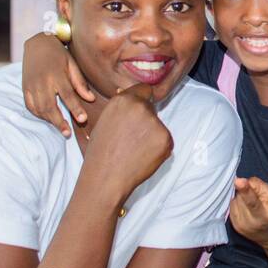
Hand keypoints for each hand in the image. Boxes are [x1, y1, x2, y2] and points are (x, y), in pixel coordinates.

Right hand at [23, 32, 96, 138]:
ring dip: (49, 120)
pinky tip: (47, 118)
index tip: (82, 119)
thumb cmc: (59, 54)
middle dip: (59, 122)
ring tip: (60, 127)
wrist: (37, 44)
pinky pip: (30, 106)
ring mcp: (32, 86)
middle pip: (50, 106)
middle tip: (67, 133)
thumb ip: (80, 83)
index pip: (68, 95)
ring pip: (39, 109)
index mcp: (57, 75)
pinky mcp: (25, 88)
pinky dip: (38, 114)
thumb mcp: (72, 64)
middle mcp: (43, 82)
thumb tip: (90, 99)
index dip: (75, 108)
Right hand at [83, 84, 173, 206]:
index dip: (142, 100)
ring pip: (159, 125)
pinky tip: (143, 157)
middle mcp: (141, 107)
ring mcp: (155, 123)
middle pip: (151, 108)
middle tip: (131, 139)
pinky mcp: (166, 139)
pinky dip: (159, 149)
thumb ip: (121, 108)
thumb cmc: (101, 152)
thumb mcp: (105, 121)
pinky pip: (166, 140)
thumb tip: (132, 97)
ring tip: (134, 150)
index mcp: (123, 100)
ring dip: (152, 135)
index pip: (144, 89)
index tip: (140, 110)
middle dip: (146, 120)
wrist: (106, 178)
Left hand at [228, 176, 267, 246]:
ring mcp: (247, 225)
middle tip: (239, 181)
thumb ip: (263, 188)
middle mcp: (260, 220)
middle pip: (252, 203)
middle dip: (245, 191)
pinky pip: (233, 205)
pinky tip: (244, 206)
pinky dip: (237, 201)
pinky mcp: (237, 226)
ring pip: (239, 198)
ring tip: (251, 198)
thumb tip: (245, 180)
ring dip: (242, 193)